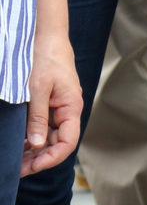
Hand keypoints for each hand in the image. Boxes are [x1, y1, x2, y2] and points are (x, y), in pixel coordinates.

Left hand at [21, 33, 82, 176]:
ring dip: (35, 150)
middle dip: (39, 158)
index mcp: (71, 108)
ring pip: (49, 137)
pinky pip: (44, 126)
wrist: (47, 35)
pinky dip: (33, 136)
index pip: (67, 143)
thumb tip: (37, 145)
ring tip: (17, 160)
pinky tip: (20, 144)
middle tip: (19, 169)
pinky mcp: (50, 105)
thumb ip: (37, 118)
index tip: (33, 166)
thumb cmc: (45, 57)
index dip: (51, 158)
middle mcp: (68, 112)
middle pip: (57, 144)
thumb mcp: (37, 88)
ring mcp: (59, 109)